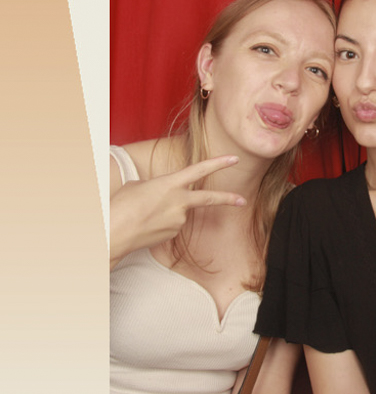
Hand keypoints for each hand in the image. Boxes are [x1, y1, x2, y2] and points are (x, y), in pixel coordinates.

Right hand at [110, 154, 244, 264]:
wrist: (113, 232)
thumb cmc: (121, 205)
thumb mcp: (138, 186)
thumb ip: (157, 187)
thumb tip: (163, 196)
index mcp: (170, 184)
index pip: (199, 169)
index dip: (218, 162)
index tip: (234, 159)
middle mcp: (179, 202)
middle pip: (208, 198)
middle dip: (227, 198)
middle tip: (242, 200)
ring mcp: (177, 220)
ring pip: (179, 213)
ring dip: (167, 212)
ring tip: (143, 214)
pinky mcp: (173, 234)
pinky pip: (171, 225)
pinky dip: (162, 224)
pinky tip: (146, 225)